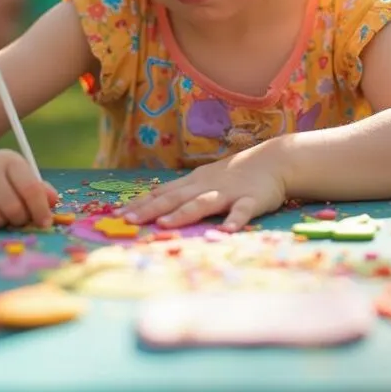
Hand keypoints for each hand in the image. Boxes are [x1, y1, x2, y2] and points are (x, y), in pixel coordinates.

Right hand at [0, 149, 58, 228]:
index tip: (44, 223)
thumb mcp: (20, 175)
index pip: (30, 188)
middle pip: (11, 205)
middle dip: (19, 219)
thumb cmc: (0, 178)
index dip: (40, 210)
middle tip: (18, 220)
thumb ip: (38, 188)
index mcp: (9, 160)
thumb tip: (52, 201)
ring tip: (0, 219)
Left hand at [120, 141, 287, 231]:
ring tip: (164, 224)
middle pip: (174, 198)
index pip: (162, 193)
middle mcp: (206, 187)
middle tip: (128, 221)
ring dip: (183, 213)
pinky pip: (242, 211)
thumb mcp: (204, 180)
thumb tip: (154, 204)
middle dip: (150, 210)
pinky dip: (234, 220)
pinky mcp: (251, 200)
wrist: (273, 160)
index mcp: (193, 183)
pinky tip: (227, 231)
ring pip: (202, 204)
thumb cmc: (235, 174)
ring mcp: (228, 193)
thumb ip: (183, 192)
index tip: (117, 215)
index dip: (140, 204)